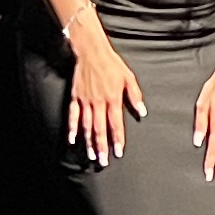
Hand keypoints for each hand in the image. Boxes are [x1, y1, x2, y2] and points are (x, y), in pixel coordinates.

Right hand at [65, 41, 144, 165]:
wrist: (92, 52)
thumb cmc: (113, 64)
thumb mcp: (129, 78)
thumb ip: (135, 96)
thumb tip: (142, 112)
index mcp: (113, 99)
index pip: (116, 124)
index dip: (117, 139)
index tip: (118, 152)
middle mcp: (99, 103)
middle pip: (100, 129)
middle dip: (102, 147)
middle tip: (102, 161)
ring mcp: (86, 101)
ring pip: (87, 125)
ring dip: (89, 142)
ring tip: (91, 155)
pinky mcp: (76, 97)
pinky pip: (73, 115)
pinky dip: (72, 128)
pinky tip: (72, 139)